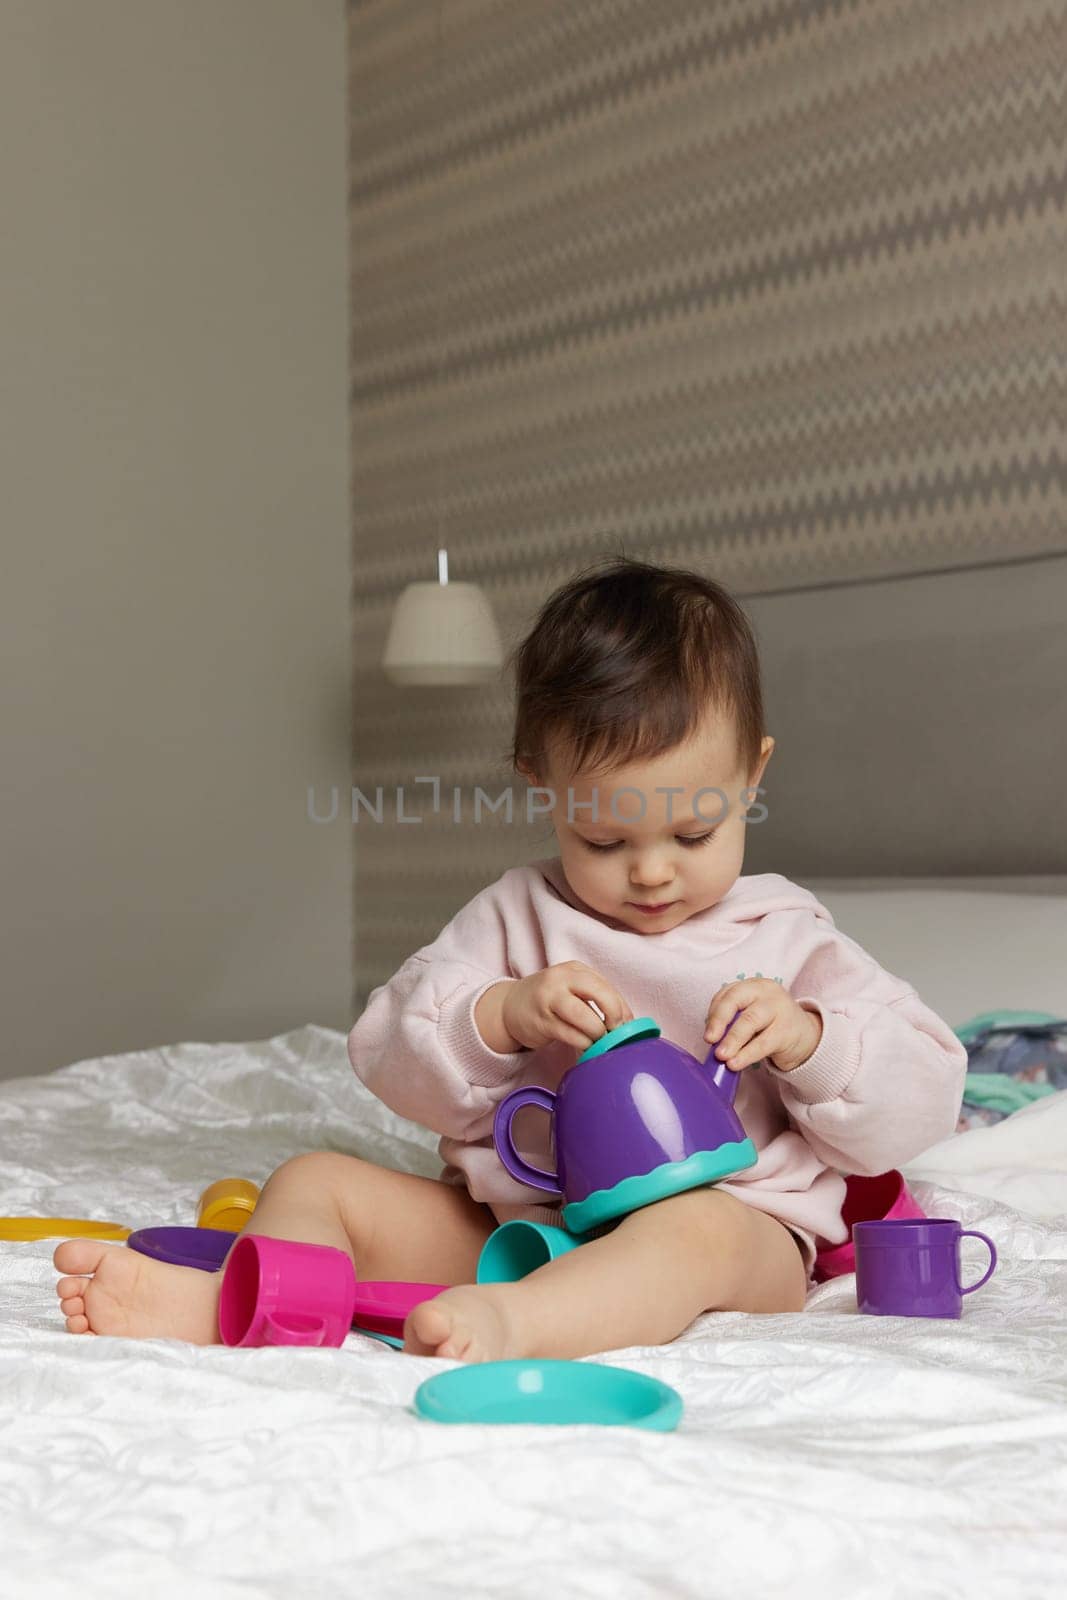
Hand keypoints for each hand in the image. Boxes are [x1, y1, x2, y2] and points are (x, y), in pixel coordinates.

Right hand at [500, 961, 633, 1052]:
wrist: (510, 1007)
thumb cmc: (550, 999)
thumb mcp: (572, 989)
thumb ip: (597, 998)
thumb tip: (627, 1021)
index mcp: (574, 969)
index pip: (605, 985)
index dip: (621, 1007)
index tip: (627, 1024)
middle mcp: (561, 980)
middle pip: (599, 993)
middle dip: (614, 1015)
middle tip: (616, 1032)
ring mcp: (549, 1000)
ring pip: (585, 1018)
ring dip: (598, 1033)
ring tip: (599, 1041)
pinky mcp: (541, 1022)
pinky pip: (571, 1035)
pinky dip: (583, 1043)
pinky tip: (585, 1046)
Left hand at [703, 979, 822, 1073]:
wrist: (806, 1037)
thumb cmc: (770, 1026)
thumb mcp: (750, 1016)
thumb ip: (732, 1022)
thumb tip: (711, 1041)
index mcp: (752, 986)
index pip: (728, 993)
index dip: (714, 1013)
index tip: (707, 1033)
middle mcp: (766, 993)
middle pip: (737, 1001)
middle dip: (720, 1021)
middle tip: (709, 1040)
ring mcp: (779, 1009)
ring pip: (750, 1021)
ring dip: (732, 1040)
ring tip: (722, 1056)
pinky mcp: (787, 1030)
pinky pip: (763, 1043)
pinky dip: (746, 1055)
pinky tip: (736, 1064)